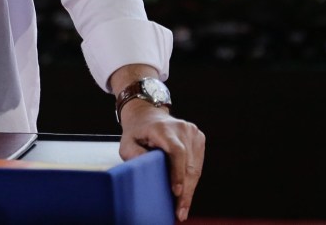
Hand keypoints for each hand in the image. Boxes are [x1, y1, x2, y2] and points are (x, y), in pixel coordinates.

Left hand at [119, 100, 205, 221]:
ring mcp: (193, 132)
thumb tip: (144, 169)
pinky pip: (198, 164)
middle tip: (180, 211)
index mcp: (163, 128)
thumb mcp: (126, 142)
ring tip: (182, 208)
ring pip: (195, 167)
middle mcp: (182, 128)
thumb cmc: (136, 132)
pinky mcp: (199, 138)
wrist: (148, 115)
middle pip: (188, 164)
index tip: (176, 191)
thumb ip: (132, 154)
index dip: (178, 172)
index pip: (176, 151)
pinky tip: (186, 193)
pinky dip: (192, 180)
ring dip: (190, 189)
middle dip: (185, 190)